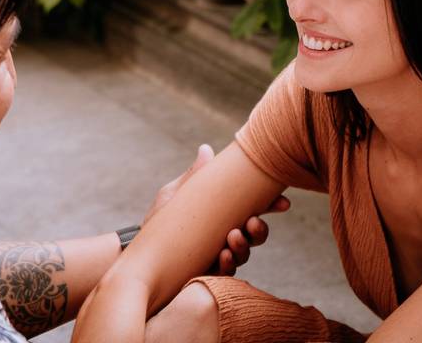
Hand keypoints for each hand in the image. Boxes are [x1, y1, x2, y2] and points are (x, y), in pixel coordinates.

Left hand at [143, 144, 290, 275]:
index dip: (272, 206)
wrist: (139, 250)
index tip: (283, 203)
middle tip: (253, 222)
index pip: (253, 208)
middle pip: (256, 234)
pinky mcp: (209, 273)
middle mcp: (226, 235)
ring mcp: (220, 255)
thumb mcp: (176, 195)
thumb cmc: (161, 219)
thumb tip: (206, 149)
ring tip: (233, 237)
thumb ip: (194, 177)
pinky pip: (226, 272)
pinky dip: (227, 263)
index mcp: (224, 213)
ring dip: (244, 245)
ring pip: (244, 253)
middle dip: (260, 229)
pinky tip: (222, 256)